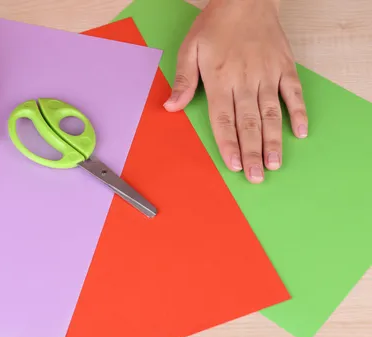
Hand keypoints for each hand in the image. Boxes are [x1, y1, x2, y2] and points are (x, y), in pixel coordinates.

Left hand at [164, 0, 307, 183]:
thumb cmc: (215, 26)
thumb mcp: (189, 49)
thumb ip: (183, 81)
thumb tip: (171, 107)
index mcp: (220, 80)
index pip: (224, 120)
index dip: (229, 144)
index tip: (234, 165)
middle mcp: (245, 81)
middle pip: (249, 123)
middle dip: (252, 152)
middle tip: (257, 176)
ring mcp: (267, 75)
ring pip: (271, 113)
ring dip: (274, 140)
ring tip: (275, 163)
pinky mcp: (284, 67)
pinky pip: (293, 93)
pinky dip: (298, 113)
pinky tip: (300, 132)